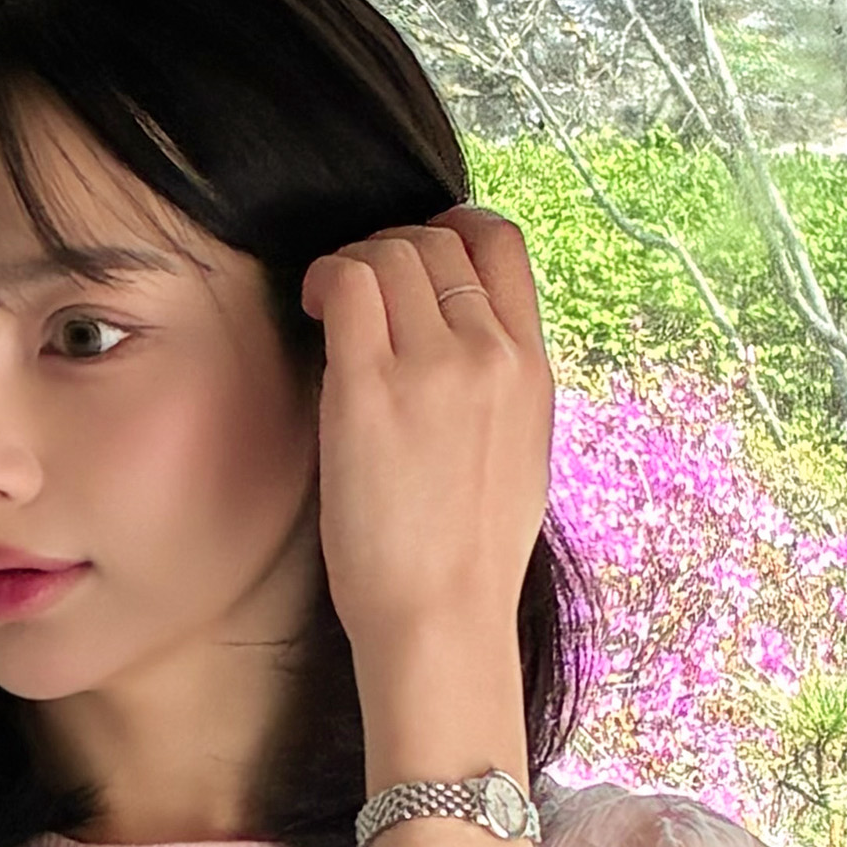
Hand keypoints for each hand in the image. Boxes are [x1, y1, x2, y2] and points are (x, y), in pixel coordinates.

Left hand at [299, 204, 553, 651]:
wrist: (443, 617)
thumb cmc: (466, 558)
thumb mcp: (516, 455)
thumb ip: (495, 387)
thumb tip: (457, 340)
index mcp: (531, 368)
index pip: (501, 244)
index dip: (449, 230)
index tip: (414, 257)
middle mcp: (490, 354)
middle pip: (436, 242)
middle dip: (388, 250)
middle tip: (356, 292)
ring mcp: (433, 367)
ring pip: (390, 253)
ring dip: (352, 265)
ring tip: (332, 306)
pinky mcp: (371, 388)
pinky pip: (349, 286)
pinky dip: (326, 282)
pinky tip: (315, 311)